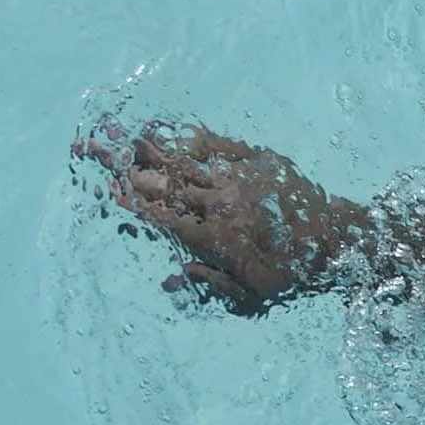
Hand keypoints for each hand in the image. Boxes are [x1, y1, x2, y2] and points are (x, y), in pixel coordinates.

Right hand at [76, 122, 362, 314]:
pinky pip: (209, 143)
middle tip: (83, 146)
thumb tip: (170, 279)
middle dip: (119, 164)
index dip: (131, 203)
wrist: (341, 240)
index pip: (161, 217)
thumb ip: (211, 286)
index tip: (105, 189)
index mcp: (215, 238)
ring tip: (107, 127)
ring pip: (179, 158)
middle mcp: (219, 202)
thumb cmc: (295, 275)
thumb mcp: (255, 297)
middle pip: (161, 181)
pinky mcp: (253, 158)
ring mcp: (235, 176)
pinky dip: (180, 135)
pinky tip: (156, 126)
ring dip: (139, 144)